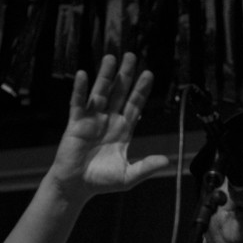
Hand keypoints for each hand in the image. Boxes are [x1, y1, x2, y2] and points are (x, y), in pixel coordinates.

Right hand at [49, 53, 169, 200]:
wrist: (76, 187)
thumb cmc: (101, 181)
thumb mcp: (129, 176)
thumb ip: (146, 167)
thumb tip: (167, 161)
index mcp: (123, 130)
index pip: (134, 105)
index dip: (141, 90)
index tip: (149, 74)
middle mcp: (108, 120)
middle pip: (119, 93)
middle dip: (126, 75)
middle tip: (131, 56)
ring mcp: (92, 120)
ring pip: (100, 92)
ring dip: (105, 75)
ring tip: (111, 58)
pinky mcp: (76, 123)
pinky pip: (78, 103)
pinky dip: (80, 90)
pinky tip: (83, 75)